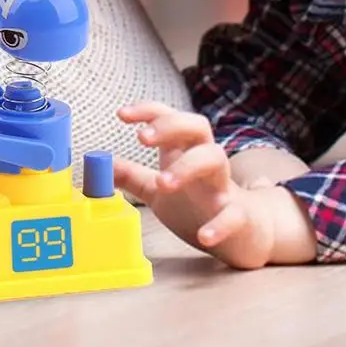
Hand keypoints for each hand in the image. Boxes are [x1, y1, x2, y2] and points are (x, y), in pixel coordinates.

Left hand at [114, 103, 275, 268]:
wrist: (247, 233)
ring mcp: (224, 188)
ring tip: (162, 182)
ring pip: (217, 159)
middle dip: (171, 126)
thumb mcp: (158, 191)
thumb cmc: (199, 203)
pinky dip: (220, 224)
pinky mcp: (240, 217)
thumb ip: (132, 176)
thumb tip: (98, 165)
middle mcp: (206, 162)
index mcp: (185, 152)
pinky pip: (234, 215)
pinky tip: (203, 235)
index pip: (169, 117)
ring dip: (189, 166)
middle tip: (142, 138)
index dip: (147, 111)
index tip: (121, 114)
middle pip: (198, 126)